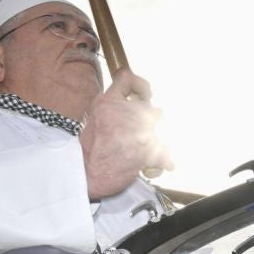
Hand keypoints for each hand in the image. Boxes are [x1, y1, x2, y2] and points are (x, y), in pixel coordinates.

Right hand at [79, 69, 172, 199]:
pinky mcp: (148, 151)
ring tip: (145, 151)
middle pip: (150, 108)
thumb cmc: (89, 151)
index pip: (128, 78)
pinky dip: (165, 162)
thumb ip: (113, 107)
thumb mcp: (94, 117)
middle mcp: (125, 113)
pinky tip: (157, 165)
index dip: (141, 86)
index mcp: (108, 103)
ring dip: (155, 140)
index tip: (145, 95)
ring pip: (160, 130)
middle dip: (148, 122)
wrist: (86, 174)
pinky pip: (167, 154)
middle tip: (140, 134)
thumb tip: (133, 103)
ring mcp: (139, 131)